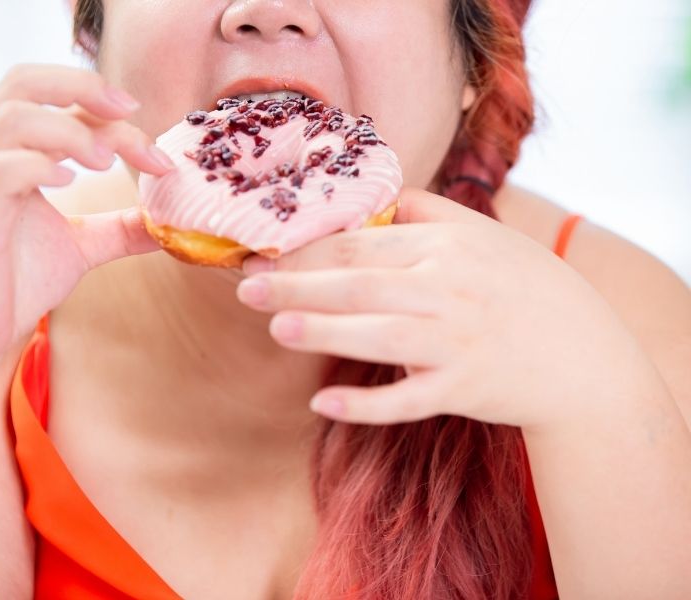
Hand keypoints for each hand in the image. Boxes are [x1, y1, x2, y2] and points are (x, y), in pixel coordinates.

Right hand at [0, 64, 173, 371]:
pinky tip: (68, 182)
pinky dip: (36, 166)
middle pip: (24, 85)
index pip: (59, 105)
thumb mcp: (79, 248)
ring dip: (68, 129)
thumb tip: (168, 223)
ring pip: (11, 120)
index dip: (112, 115)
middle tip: (131, 110)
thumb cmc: (12, 285)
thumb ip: (119, 229)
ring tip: (105, 160)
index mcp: (14, 157)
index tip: (158, 152)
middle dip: (82, 86)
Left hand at [237, 188, 637, 431]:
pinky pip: (407, 400)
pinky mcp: (462, 390)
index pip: (363, 245)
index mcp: (448, 248)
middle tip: (248, 288)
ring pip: (378, 335)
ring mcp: (455, 343)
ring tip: (277, 329)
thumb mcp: (486, 237)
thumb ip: (433, 213)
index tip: (266, 253)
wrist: (582, 356)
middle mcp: (448, 290)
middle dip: (299, 285)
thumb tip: (381, 201)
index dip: (308, 249)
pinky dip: (366, 405)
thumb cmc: (525, 288)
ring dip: (324, 332)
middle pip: (360, 284)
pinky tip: (324, 405)